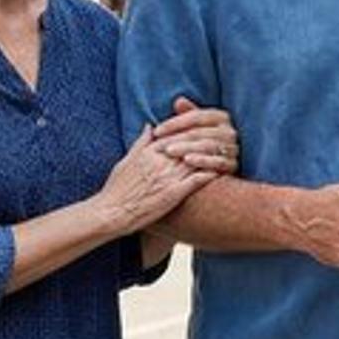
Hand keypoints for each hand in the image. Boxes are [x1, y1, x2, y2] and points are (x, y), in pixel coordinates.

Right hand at [94, 127, 221, 234]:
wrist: (110, 213)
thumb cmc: (116, 190)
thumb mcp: (126, 161)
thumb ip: (141, 143)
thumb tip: (150, 125)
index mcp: (149, 152)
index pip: (176, 135)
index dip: (192, 131)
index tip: (205, 129)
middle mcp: (160, 161)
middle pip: (189, 145)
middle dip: (206, 140)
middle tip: (223, 137)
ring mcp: (167, 177)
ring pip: (195, 160)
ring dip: (212, 156)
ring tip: (227, 153)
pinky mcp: (172, 194)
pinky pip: (195, 181)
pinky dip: (209, 174)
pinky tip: (221, 173)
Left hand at [153, 96, 239, 174]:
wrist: (218, 169)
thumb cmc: (202, 144)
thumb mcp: (196, 128)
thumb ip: (188, 114)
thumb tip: (179, 101)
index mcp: (221, 117)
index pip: (196, 116)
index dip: (174, 123)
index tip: (156, 131)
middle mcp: (229, 131)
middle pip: (200, 132)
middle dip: (177, 138)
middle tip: (159, 145)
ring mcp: (233, 148)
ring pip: (207, 145)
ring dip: (187, 148)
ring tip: (169, 152)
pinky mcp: (233, 164)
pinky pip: (217, 161)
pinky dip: (202, 160)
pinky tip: (187, 160)